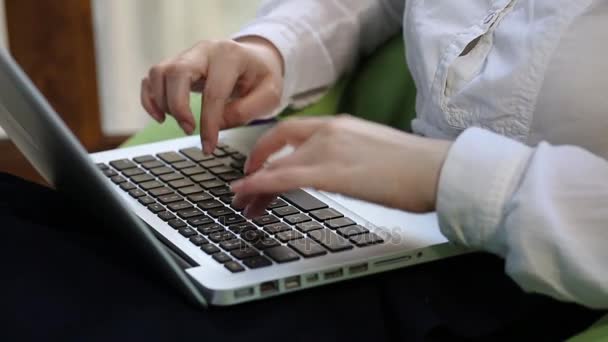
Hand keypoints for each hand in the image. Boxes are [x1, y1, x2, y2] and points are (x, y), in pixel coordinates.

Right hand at [141, 37, 283, 152]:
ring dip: (162, 103)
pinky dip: (150, 98)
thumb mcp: (270, 95)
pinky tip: (161, 116)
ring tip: (181, 122)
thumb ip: (246, 111)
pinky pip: (151, 78)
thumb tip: (216, 124)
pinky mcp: (175, 64)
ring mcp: (186, 55)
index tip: (208, 146)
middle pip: (177, 73)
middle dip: (179, 107)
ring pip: (159, 73)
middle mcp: (204, 50)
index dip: (208, 123)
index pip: (213, 92)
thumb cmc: (262, 78)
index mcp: (230, 56)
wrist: (256, 60)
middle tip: (189, 130)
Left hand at [231, 116, 451, 216]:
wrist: (436, 169)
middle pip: (277, 146)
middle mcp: (329, 131)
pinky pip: (284, 178)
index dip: (267, 146)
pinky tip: (249, 196)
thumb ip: (348, 154)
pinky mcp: (331, 173)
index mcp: (340, 124)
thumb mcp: (373, 151)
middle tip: (244, 190)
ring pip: (277, 165)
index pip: (291, 130)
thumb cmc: (413, 166)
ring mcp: (329, 150)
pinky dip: (260, 186)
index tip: (259, 164)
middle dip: (256, 168)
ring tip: (244, 205)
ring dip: (255, 186)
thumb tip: (338, 170)